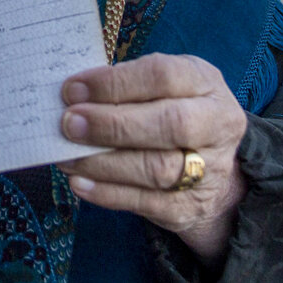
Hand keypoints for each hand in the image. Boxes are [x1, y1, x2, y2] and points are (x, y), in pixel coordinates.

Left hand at [56, 53, 247, 267]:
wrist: (213, 168)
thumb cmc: (173, 110)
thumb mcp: (163, 85)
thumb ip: (126, 85)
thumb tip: (75, 95)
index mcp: (205, 83)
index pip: (163, 76)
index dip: (115, 83)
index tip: (73, 89)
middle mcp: (216, 124)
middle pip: (169, 124)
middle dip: (111, 124)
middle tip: (69, 124)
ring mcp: (209, 169)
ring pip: (156, 168)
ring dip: (103, 163)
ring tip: (67, 157)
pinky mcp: (191, 206)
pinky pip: (147, 203)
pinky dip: (108, 193)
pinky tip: (80, 184)